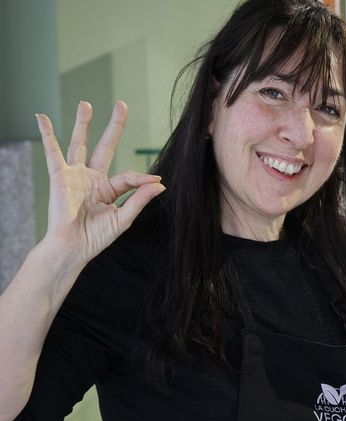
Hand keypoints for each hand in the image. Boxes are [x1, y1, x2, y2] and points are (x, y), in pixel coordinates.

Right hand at [36, 101, 164, 263]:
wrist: (73, 248)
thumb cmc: (96, 237)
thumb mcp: (123, 218)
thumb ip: (140, 199)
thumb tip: (160, 183)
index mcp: (107, 189)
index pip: (128, 176)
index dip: (142, 179)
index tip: (156, 182)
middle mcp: (91, 179)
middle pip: (104, 146)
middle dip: (113, 126)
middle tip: (121, 105)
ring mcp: (75, 176)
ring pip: (79, 143)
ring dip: (83, 123)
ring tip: (86, 103)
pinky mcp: (60, 177)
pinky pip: (53, 152)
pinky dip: (48, 134)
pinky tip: (43, 118)